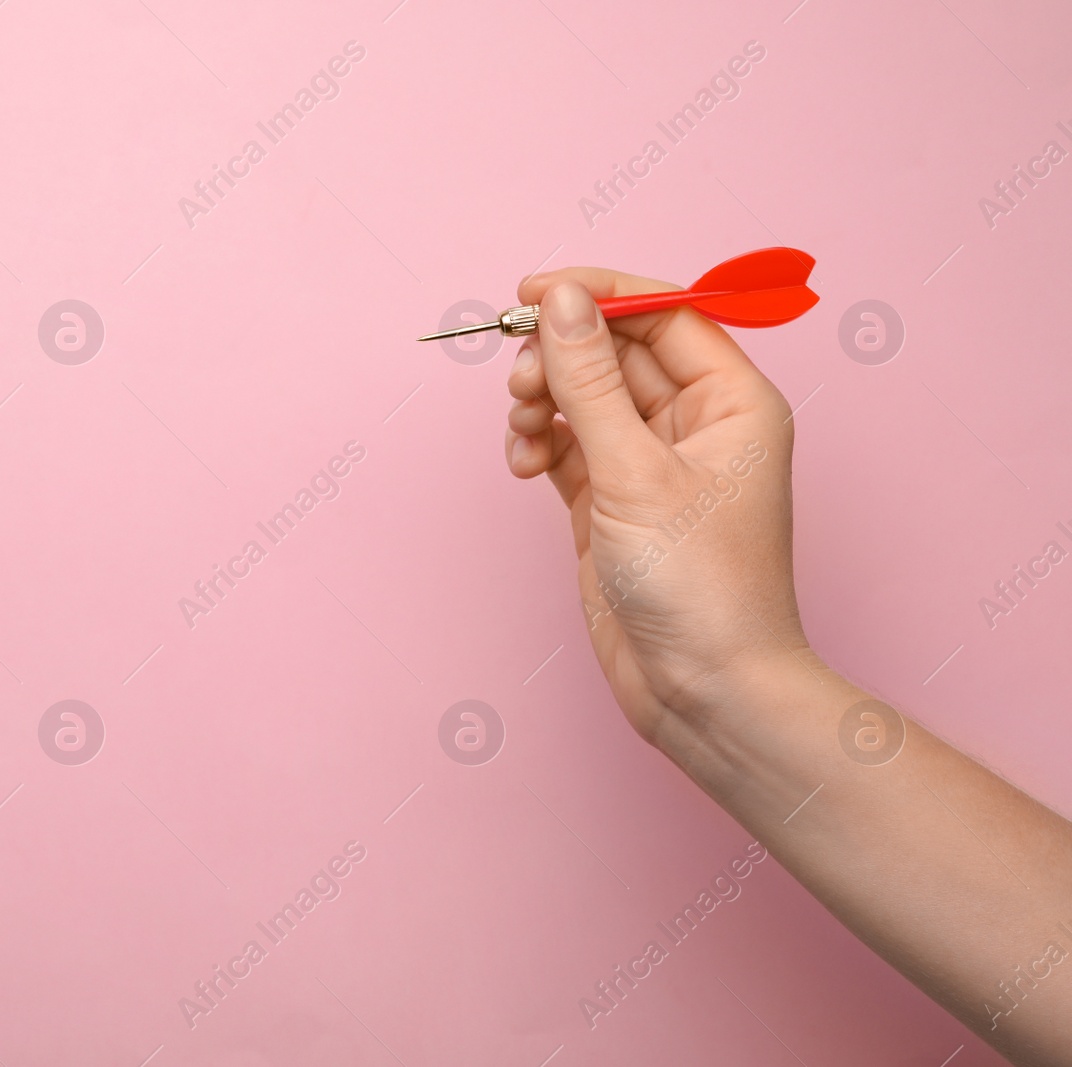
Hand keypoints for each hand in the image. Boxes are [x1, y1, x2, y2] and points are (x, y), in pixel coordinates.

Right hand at [505, 269, 812, 741]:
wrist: (704, 692)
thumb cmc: (701, 589)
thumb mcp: (635, 472)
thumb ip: (590, 382)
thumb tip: (560, 301)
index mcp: (732, 401)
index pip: (663, 314)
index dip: (598, 296)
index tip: (533, 291)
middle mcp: (696, 425)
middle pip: (615, 353)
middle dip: (561, 358)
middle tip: (520, 378)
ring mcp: (651, 465)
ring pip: (584, 398)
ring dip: (543, 402)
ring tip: (521, 430)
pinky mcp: (613, 504)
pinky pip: (568, 446)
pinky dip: (539, 445)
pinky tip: (524, 463)